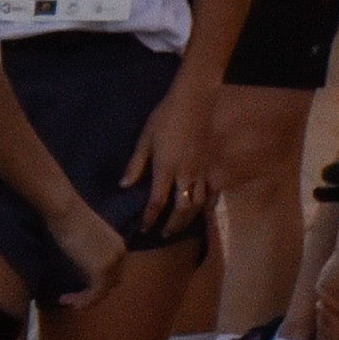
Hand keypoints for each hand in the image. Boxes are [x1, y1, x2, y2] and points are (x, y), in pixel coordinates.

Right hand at [45, 195, 127, 306]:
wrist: (66, 210)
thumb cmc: (68, 216)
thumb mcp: (83, 237)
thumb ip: (88, 253)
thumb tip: (80, 270)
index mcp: (119, 246)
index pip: (113, 271)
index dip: (98, 281)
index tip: (78, 284)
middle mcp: (120, 256)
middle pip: (111, 282)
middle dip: (94, 292)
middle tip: (73, 297)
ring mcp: (112, 264)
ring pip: (103, 291)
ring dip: (85, 300)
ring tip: (67, 302)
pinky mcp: (100, 271)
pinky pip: (94, 293)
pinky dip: (82, 300)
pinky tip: (66, 300)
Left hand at [122, 83, 219, 236]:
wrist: (195, 103)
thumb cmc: (165, 118)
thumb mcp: (144, 139)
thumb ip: (136, 164)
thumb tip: (124, 186)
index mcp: (166, 168)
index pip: (157, 201)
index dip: (150, 217)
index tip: (143, 228)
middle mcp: (186, 175)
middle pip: (181, 208)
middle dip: (172, 224)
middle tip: (164, 236)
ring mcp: (202, 172)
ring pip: (198, 203)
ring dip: (189, 218)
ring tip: (180, 227)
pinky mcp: (212, 166)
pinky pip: (213, 191)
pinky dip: (208, 205)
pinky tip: (203, 212)